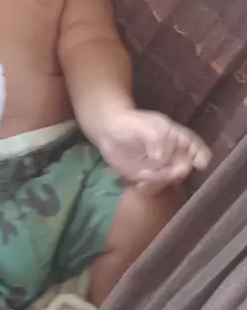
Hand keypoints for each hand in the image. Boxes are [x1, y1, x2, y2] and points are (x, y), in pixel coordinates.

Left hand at [95, 109, 211, 184]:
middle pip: (185, 169)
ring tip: (145, 175)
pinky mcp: (147, 178)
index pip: (198, 149)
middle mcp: (173, 156)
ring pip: (169, 181)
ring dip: (160, 181)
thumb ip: (157, 139)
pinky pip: (154, 187)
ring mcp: (161, 168)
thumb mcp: (148, 126)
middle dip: (177, 173)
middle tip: (168, 172)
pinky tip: (139, 182)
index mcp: (179, 139)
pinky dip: (148, 186)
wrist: (109, 131)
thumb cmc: (132, 123)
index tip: (199, 164)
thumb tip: (161, 158)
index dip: (202, 157)